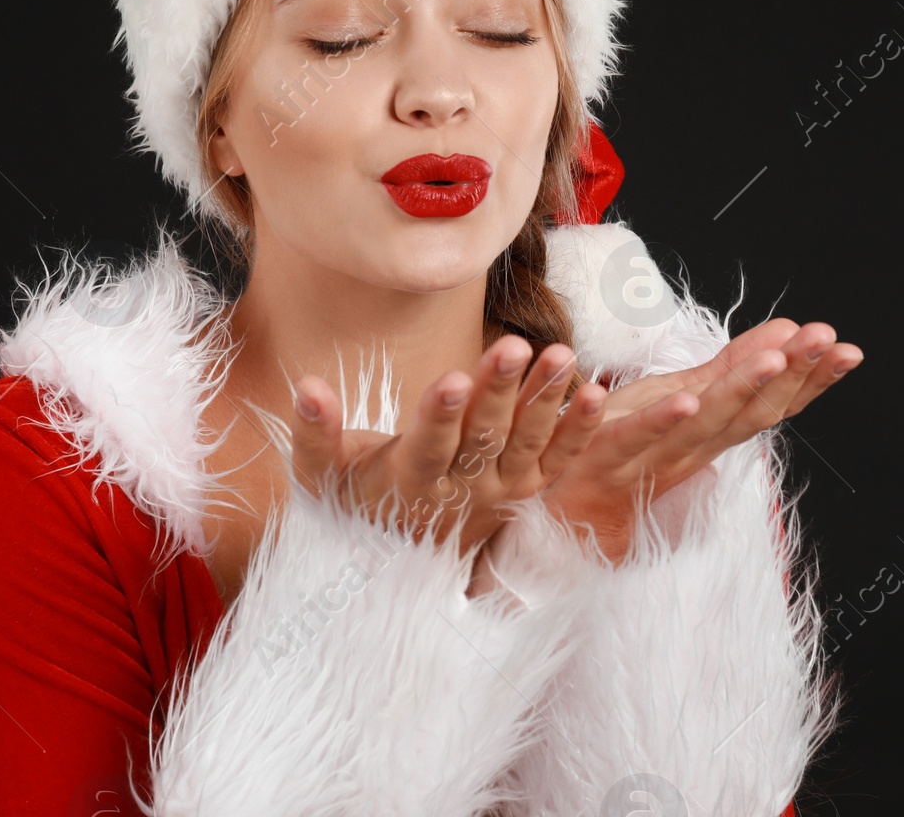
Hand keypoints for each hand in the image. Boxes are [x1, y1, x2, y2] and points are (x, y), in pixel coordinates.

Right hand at [288, 335, 608, 553]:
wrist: (398, 559)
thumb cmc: (354, 501)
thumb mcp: (322, 474)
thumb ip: (314, 432)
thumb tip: (306, 386)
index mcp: (410, 481)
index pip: (428, 445)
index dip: (440, 414)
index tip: (451, 378)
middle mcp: (461, 490)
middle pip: (483, 436)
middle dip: (498, 389)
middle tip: (514, 344)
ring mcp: (499, 490)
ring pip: (526, 442)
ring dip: (545, 397)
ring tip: (563, 354)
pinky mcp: (526, 489)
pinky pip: (558, 459)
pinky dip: (578, 430)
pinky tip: (598, 394)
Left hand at [528, 319, 862, 561]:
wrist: (548, 501)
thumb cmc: (614, 443)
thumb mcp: (679, 396)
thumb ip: (730, 370)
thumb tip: (785, 334)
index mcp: (708, 434)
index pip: (770, 405)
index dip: (810, 379)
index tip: (846, 349)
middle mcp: (689, 449)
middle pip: (750, 413)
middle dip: (793, 377)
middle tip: (829, 343)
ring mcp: (650, 455)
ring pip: (704, 425)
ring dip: (742, 391)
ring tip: (775, 359)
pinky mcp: (604, 456)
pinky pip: (636, 438)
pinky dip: (662, 419)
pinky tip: (686, 398)